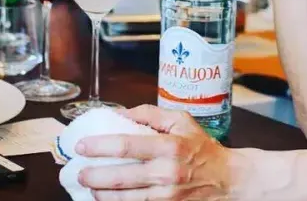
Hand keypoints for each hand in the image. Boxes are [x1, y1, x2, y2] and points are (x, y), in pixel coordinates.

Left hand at [77, 105, 240, 200]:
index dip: (99, 146)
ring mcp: (166, 196)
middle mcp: (166, 172)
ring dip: (101, 194)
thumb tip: (120, 114)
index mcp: (168, 146)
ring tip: (88, 187)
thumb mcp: (181, 120)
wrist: (228, 180)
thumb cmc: (202, 148)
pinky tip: (107, 198)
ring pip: (125, 198)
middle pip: (121, 177)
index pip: (126, 145)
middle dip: (93, 176)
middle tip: (78, 172)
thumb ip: (150, 114)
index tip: (81, 146)